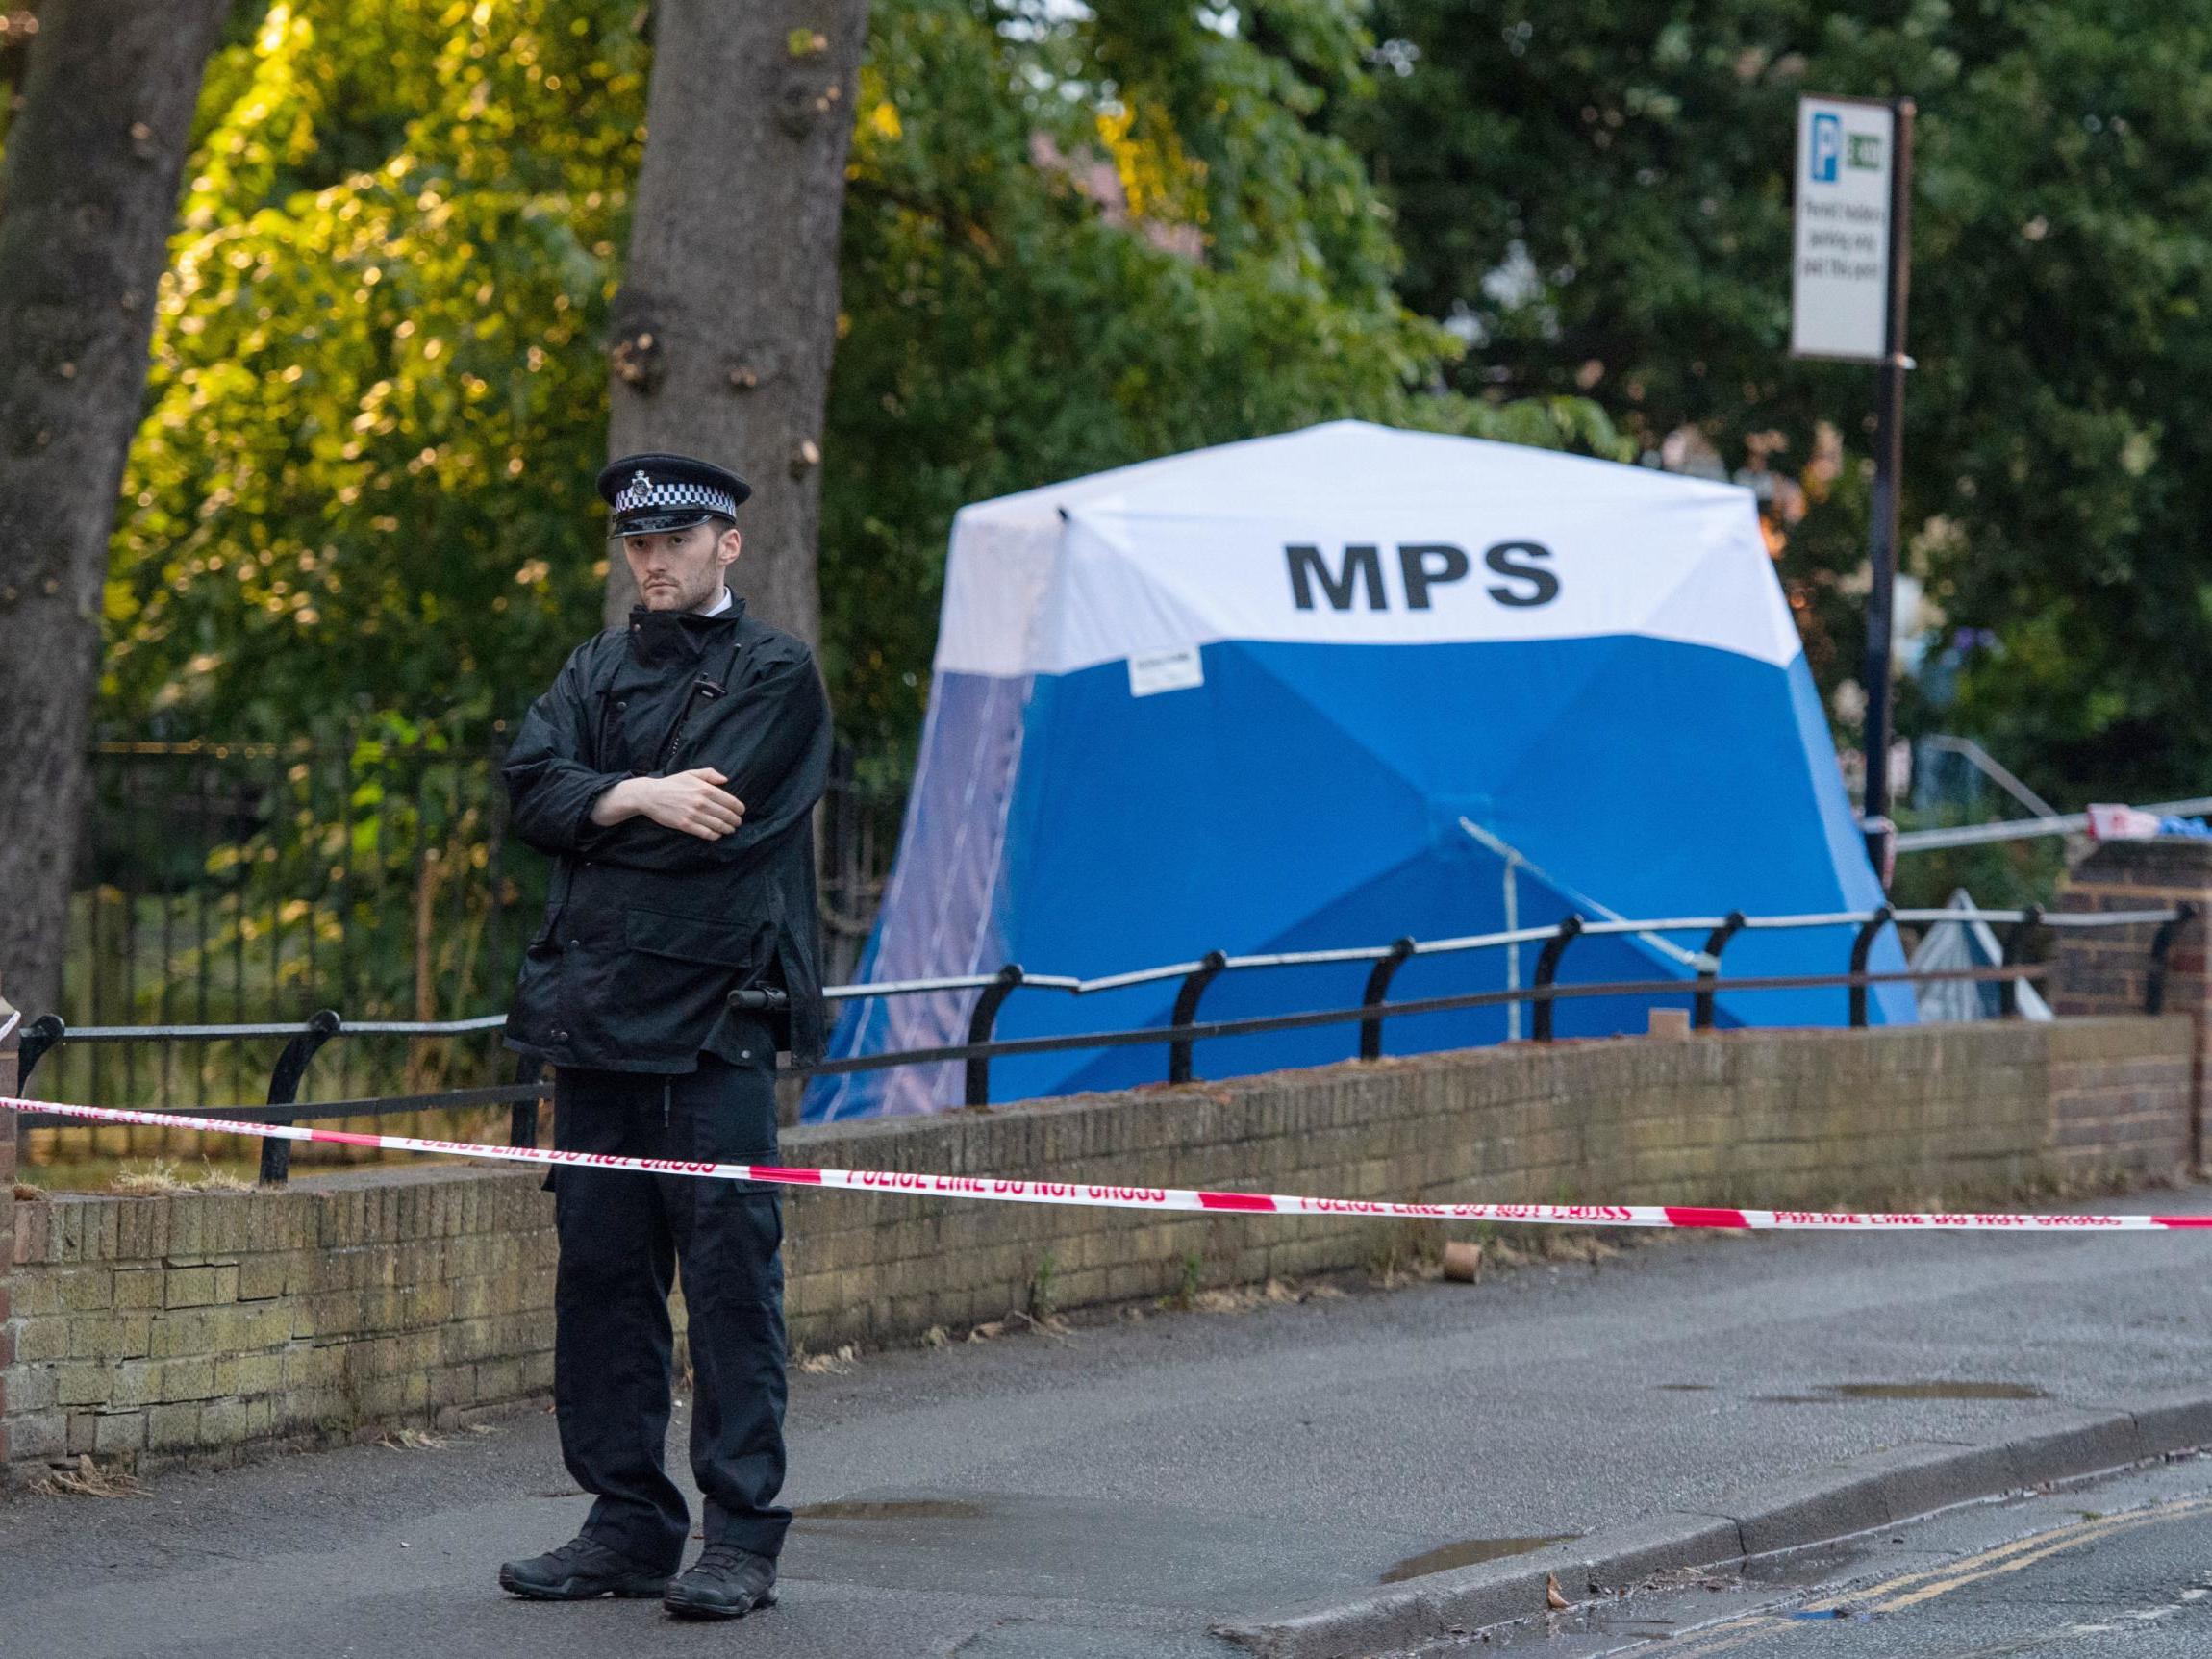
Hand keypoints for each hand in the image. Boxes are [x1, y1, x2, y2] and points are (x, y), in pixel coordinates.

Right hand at [592, 768, 745, 840]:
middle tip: (737, 823)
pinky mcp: (685, 825)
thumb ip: (710, 774)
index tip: (741, 811)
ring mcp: (693, 815)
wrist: (650, 795)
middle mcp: (701, 802)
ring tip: (730, 830)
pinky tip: (717, 834)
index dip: (739, 808)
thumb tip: (726, 780)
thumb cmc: (672, 784)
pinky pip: (706, 833)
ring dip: (728, 829)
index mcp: (705, 789)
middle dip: (736, 821)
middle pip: (727, 815)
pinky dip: (715, 835)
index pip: (730, 801)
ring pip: (719, 826)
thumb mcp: (690, 774)